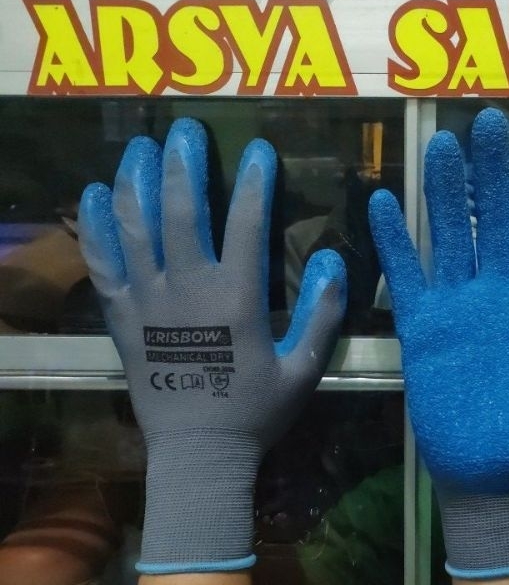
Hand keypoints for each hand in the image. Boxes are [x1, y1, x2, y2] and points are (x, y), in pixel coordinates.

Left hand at [78, 118, 345, 572]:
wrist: (199, 454)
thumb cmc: (255, 412)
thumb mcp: (305, 368)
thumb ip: (323, 313)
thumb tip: (335, 259)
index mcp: (236, 300)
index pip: (246, 225)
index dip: (254, 182)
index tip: (259, 150)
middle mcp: (188, 290)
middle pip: (179, 211)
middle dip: (182, 165)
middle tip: (185, 131)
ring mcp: (148, 301)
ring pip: (135, 228)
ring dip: (136, 181)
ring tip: (140, 147)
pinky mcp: (123, 317)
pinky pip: (104, 263)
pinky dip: (98, 226)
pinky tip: (97, 194)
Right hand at [369, 108, 508, 577]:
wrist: (490, 471)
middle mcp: (500, 291)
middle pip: (497, 220)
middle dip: (493, 172)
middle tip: (488, 122)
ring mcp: (458, 305)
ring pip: (452, 236)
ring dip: (445, 194)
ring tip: (441, 145)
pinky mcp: (422, 325)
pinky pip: (407, 276)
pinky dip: (396, 243)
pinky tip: (385, 203)